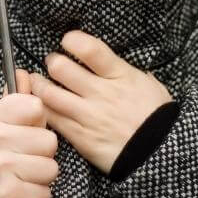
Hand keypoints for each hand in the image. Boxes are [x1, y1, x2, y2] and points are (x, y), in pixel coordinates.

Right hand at [0, 69, 59, 197]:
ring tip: (20, 177)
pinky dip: (36, 197)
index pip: (36, 106)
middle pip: (49, 140)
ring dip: (40, 177)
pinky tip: (19, 194)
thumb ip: (13, 100)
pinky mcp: (6, 194)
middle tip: (20, 160)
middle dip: (41, 154)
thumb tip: (24, 73)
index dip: (36, 123)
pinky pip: (44, 193)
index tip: (22, 132)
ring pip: (51, 168)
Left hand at [29, 30, 172, 174]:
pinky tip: (41, 106)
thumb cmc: (159, 119)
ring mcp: (88, 116)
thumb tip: (114, 64)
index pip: (91, 50)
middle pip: (62, 69)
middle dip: (52, 62)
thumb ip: (129, 73)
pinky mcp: (80, 137)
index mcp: (121, 76)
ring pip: (50, 95)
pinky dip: (42, 110)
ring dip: (38, 85)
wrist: (160, 157)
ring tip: (37, 82)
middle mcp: (102, 93)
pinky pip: (52, 120)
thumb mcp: (151, 87)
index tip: (68, 40)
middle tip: (52, 63)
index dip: (73, 40)